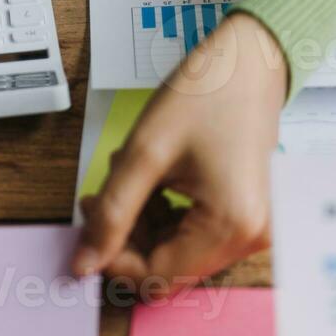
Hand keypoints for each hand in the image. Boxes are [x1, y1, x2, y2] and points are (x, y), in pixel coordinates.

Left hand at [73, 14, 287, 291]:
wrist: (250, 59)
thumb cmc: (206, 94)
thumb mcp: (145, 152)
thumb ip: (111, 213)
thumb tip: (83, 265)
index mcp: (231, 226)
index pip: (156, 276)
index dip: (112, 256)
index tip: (90, 217)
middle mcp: (251, 237)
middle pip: (168, 267)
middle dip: (126, 236)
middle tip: (100, 195)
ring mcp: (252, 228)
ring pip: (176, 252)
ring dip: (142, 223)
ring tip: (128, 176)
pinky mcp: (246, 215)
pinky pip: (194, 234)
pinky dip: (164, 215)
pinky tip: (152, 180)